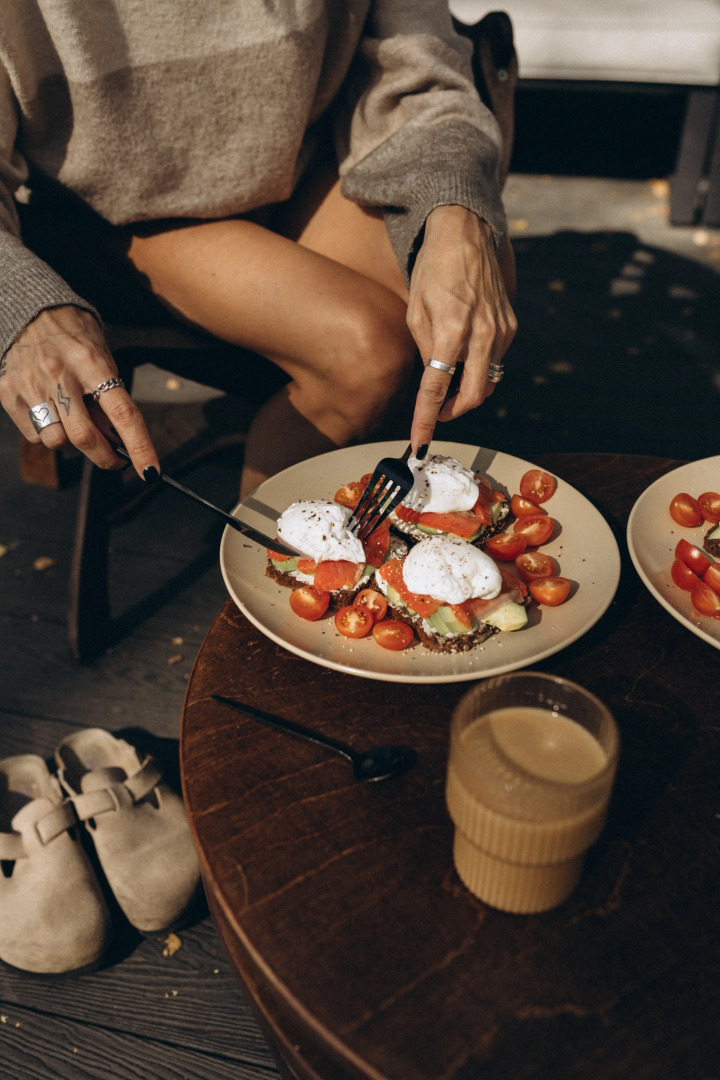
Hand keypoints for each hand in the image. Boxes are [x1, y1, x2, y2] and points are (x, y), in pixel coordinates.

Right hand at [0, 305, 158, 476]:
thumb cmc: (74, 335)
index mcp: (92, 363)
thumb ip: (109, 397)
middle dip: (105, 458)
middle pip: (84, 437)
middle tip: (115, 460)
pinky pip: (34, 434)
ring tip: (75, 423)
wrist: (29, 308)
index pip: (122, 413)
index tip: (150, 471)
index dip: (139, 446)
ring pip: (56, 441)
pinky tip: (52, 414)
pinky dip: (48, 433)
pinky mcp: (8, 393)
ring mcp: (31, 384)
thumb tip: (118, 440)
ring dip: (73, 445)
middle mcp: (60, 375)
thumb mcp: (102, 357)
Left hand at [406, 205, 516, 451]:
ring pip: (488, 380)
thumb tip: (435, 379)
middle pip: (474, 395)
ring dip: (468, 389)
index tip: (419, 440)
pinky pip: (496, 359)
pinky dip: (479, 366)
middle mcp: (482, 333)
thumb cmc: (434, 269)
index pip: (437, 387)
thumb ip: (426, 349)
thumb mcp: (416, 310)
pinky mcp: (511, 325)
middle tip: (438, 413)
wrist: (466, 233)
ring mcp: (502, 330)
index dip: (427, 418)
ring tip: (449, 381)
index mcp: (452, 329)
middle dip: (455, 411)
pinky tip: (465, 353)